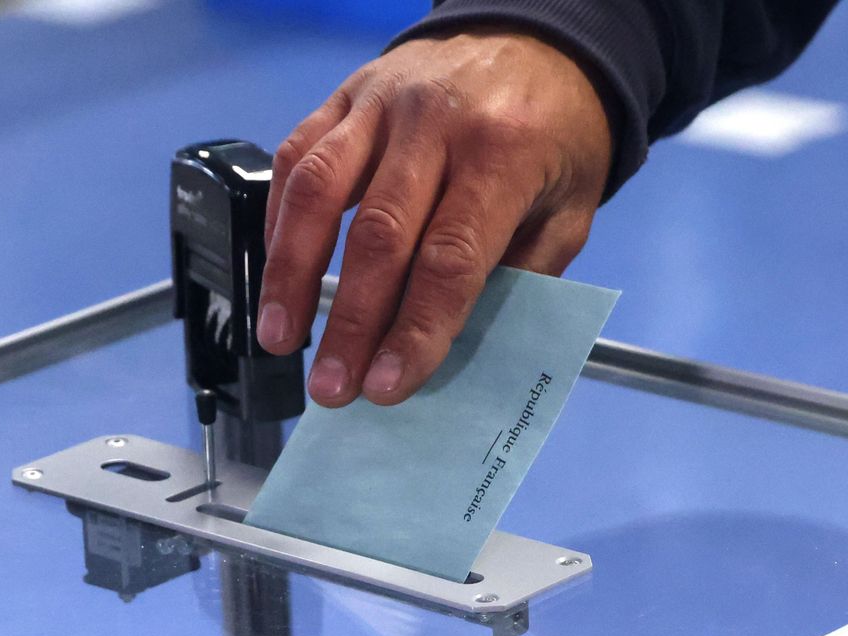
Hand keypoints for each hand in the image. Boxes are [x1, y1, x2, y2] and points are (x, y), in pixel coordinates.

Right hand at [258, 28, 613, 407]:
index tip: (390, 384)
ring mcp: (383, 103)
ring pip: (319, 192)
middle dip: (351, 323)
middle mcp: (436, 123)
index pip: (450, 258)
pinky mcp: (347, 94)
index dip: (416, 329)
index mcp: (505, 153)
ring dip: (291, 274)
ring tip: (279, 334)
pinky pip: (298, 155)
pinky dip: (279, 218)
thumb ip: (524, 272)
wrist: (538, 37)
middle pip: (380, 236)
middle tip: (333, 386)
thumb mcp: (572, 206)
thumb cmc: (558, 127)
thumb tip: (460, 339)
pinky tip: (276, 268)